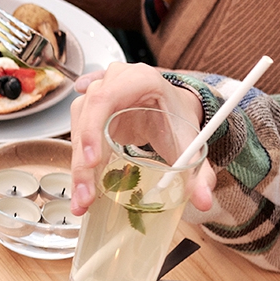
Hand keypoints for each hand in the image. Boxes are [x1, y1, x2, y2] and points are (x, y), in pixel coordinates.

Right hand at [68, 63, 211, 216]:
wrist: (170, 107)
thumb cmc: (176, 117)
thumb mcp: (188, 140)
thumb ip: (197, 169)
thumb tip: (203, 201)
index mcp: (138, 79)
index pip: (104, 99)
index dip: (92, 128)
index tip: (93, 162)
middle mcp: (111, 82)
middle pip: (86, 119)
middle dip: (83, 162)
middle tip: (86, 196)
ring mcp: (96, 95)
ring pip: (76, 129)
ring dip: (78, 167)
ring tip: (84, 200)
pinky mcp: (88, 110)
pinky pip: (76, 134)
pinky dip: (78, 163)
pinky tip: (78, 185)